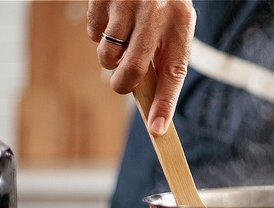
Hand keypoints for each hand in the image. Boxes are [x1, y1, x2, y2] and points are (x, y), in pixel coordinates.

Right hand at [87, 0, 195, 135]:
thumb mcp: (174, 20)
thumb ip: (164, 54)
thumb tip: (148, 94)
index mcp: (180, 22)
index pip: (173, 73)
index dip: (164, 104)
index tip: (158, 130)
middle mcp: (155, 14)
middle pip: (132, 70)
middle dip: (122, 85)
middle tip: (121, 84)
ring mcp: (126, 4)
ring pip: (108, 55)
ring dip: (109, 57)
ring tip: (121, 37)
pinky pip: (92, 33)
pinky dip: (98, 33)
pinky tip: (111, 17)